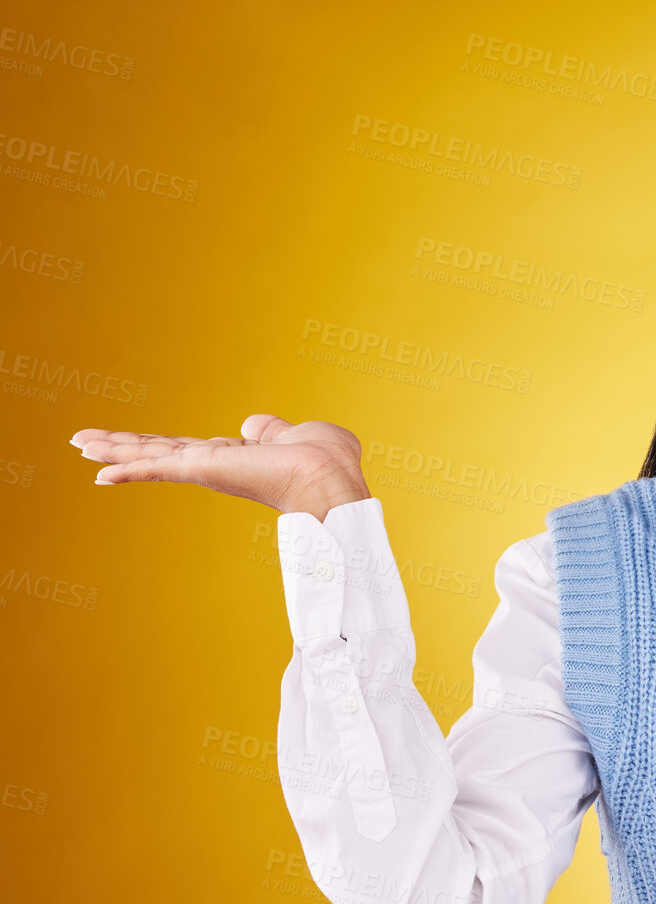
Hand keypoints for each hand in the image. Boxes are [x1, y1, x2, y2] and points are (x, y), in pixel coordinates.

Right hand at [68, 415, 371, 519]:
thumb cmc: (326, 460)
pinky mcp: (203, 469)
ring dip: (113, 449)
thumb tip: (252, 425)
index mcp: (235, 457)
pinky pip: (157, 468)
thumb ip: (271, 430)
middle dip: (121, 445)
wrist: (331, 478)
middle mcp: (215, 465)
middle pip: (158, 451)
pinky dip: (126, 469)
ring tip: (77, 443)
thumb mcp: (295, 435)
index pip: (186, 449)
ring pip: (149, 455)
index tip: (132, 442)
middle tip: (82, 441)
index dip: (157, 444)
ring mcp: (207, 468)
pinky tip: (96, 471)